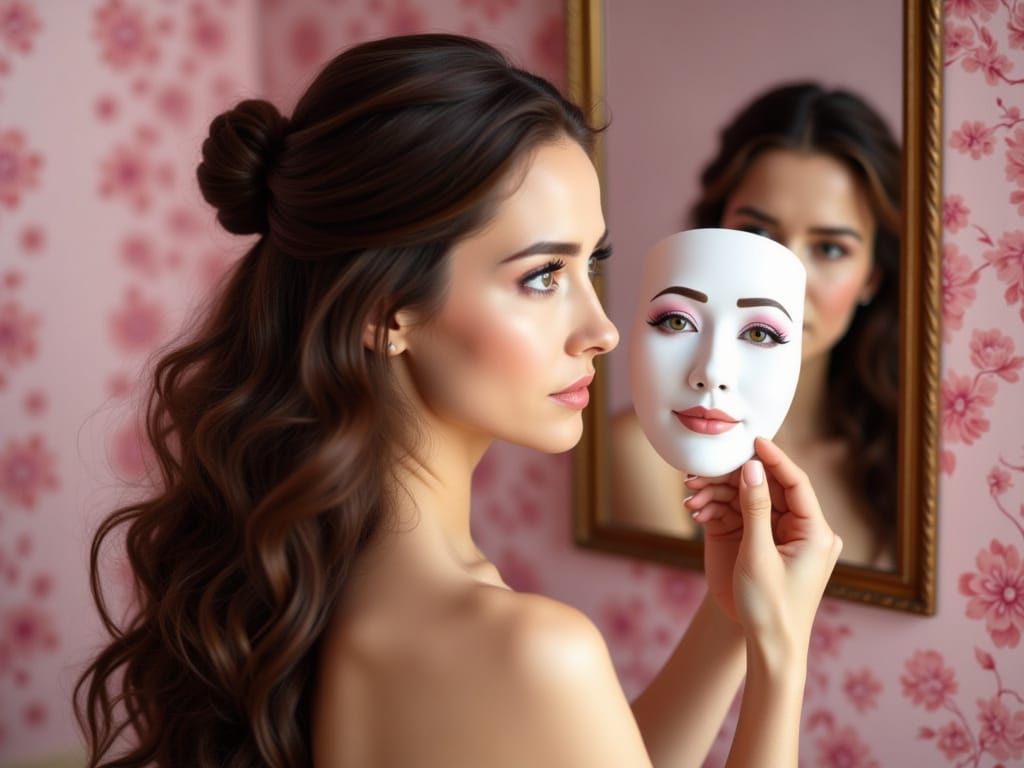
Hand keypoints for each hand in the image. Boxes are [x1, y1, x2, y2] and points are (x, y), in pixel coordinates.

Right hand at [683, 437, 842, 652]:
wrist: (770, 649)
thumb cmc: (771, 608)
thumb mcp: (758, 555)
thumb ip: (756, 507)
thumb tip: (752, 468)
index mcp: (817, 532)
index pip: (797, 483)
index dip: (774, 459)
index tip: (752, 440)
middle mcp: (806, 531)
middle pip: (772, 489)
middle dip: (735, 479)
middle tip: (705, 469)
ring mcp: (787, 538)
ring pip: (754, 502)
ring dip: (722, 496)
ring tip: (692, 494)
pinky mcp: (767, 547)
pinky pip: (747, 519)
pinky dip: (722, 512)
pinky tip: (698, 510)